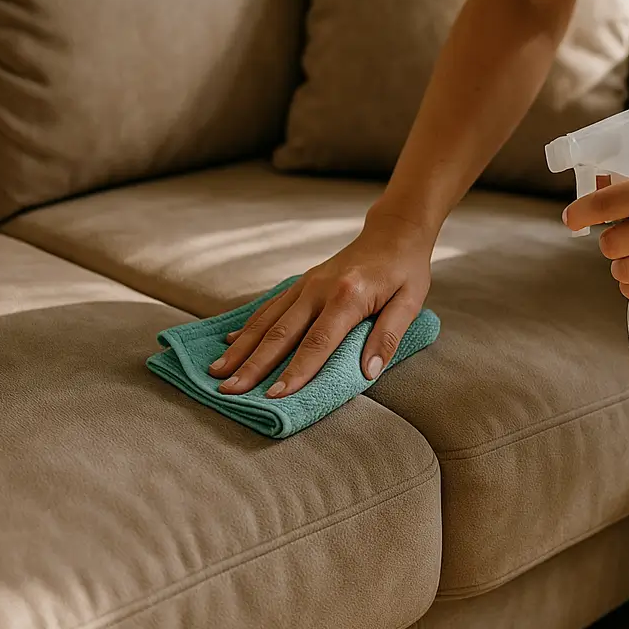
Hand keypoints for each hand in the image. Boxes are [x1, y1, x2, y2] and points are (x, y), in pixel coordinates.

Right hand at [207, 210, 434, 396]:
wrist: (394, 232)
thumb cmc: (405, 271)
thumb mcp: (410, 302)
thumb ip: (388, 337)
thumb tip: (367, 373)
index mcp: (348, 296)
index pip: (318, 342)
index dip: (296, 371)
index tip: (275, 396)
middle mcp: (319, 288)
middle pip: (281, 333)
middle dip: (254, 365)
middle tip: (229, 391)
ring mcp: (306, 284)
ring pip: (268, 320)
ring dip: (242, 348)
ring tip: (218, 372)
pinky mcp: (302, 282)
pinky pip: (270, 306)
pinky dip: (248, 326)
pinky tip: (230, 343)